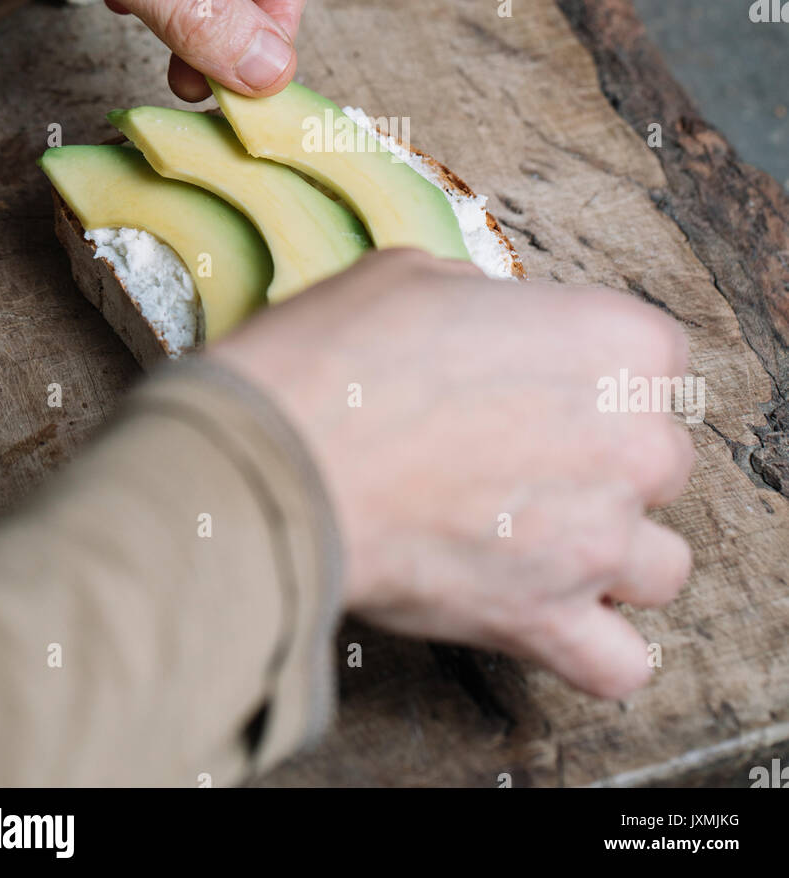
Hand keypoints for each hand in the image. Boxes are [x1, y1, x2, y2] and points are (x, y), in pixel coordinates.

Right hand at [215, 251, 694, 697]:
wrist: (275, 455)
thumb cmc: (337, 356)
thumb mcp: (415, 275)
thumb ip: (487, 302)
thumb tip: (489, 327)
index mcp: (614, 343)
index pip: (659, 359)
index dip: (599, 370)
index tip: (550, 379)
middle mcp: (631, 443)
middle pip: (663, 461)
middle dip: (607, 459)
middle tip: (528, 454)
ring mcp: (597, 540)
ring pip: (659, 565)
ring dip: (614, 554)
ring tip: (547, 540)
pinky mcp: (546, 621)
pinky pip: (621, 664)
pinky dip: (597, 650)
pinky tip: (556, 618)